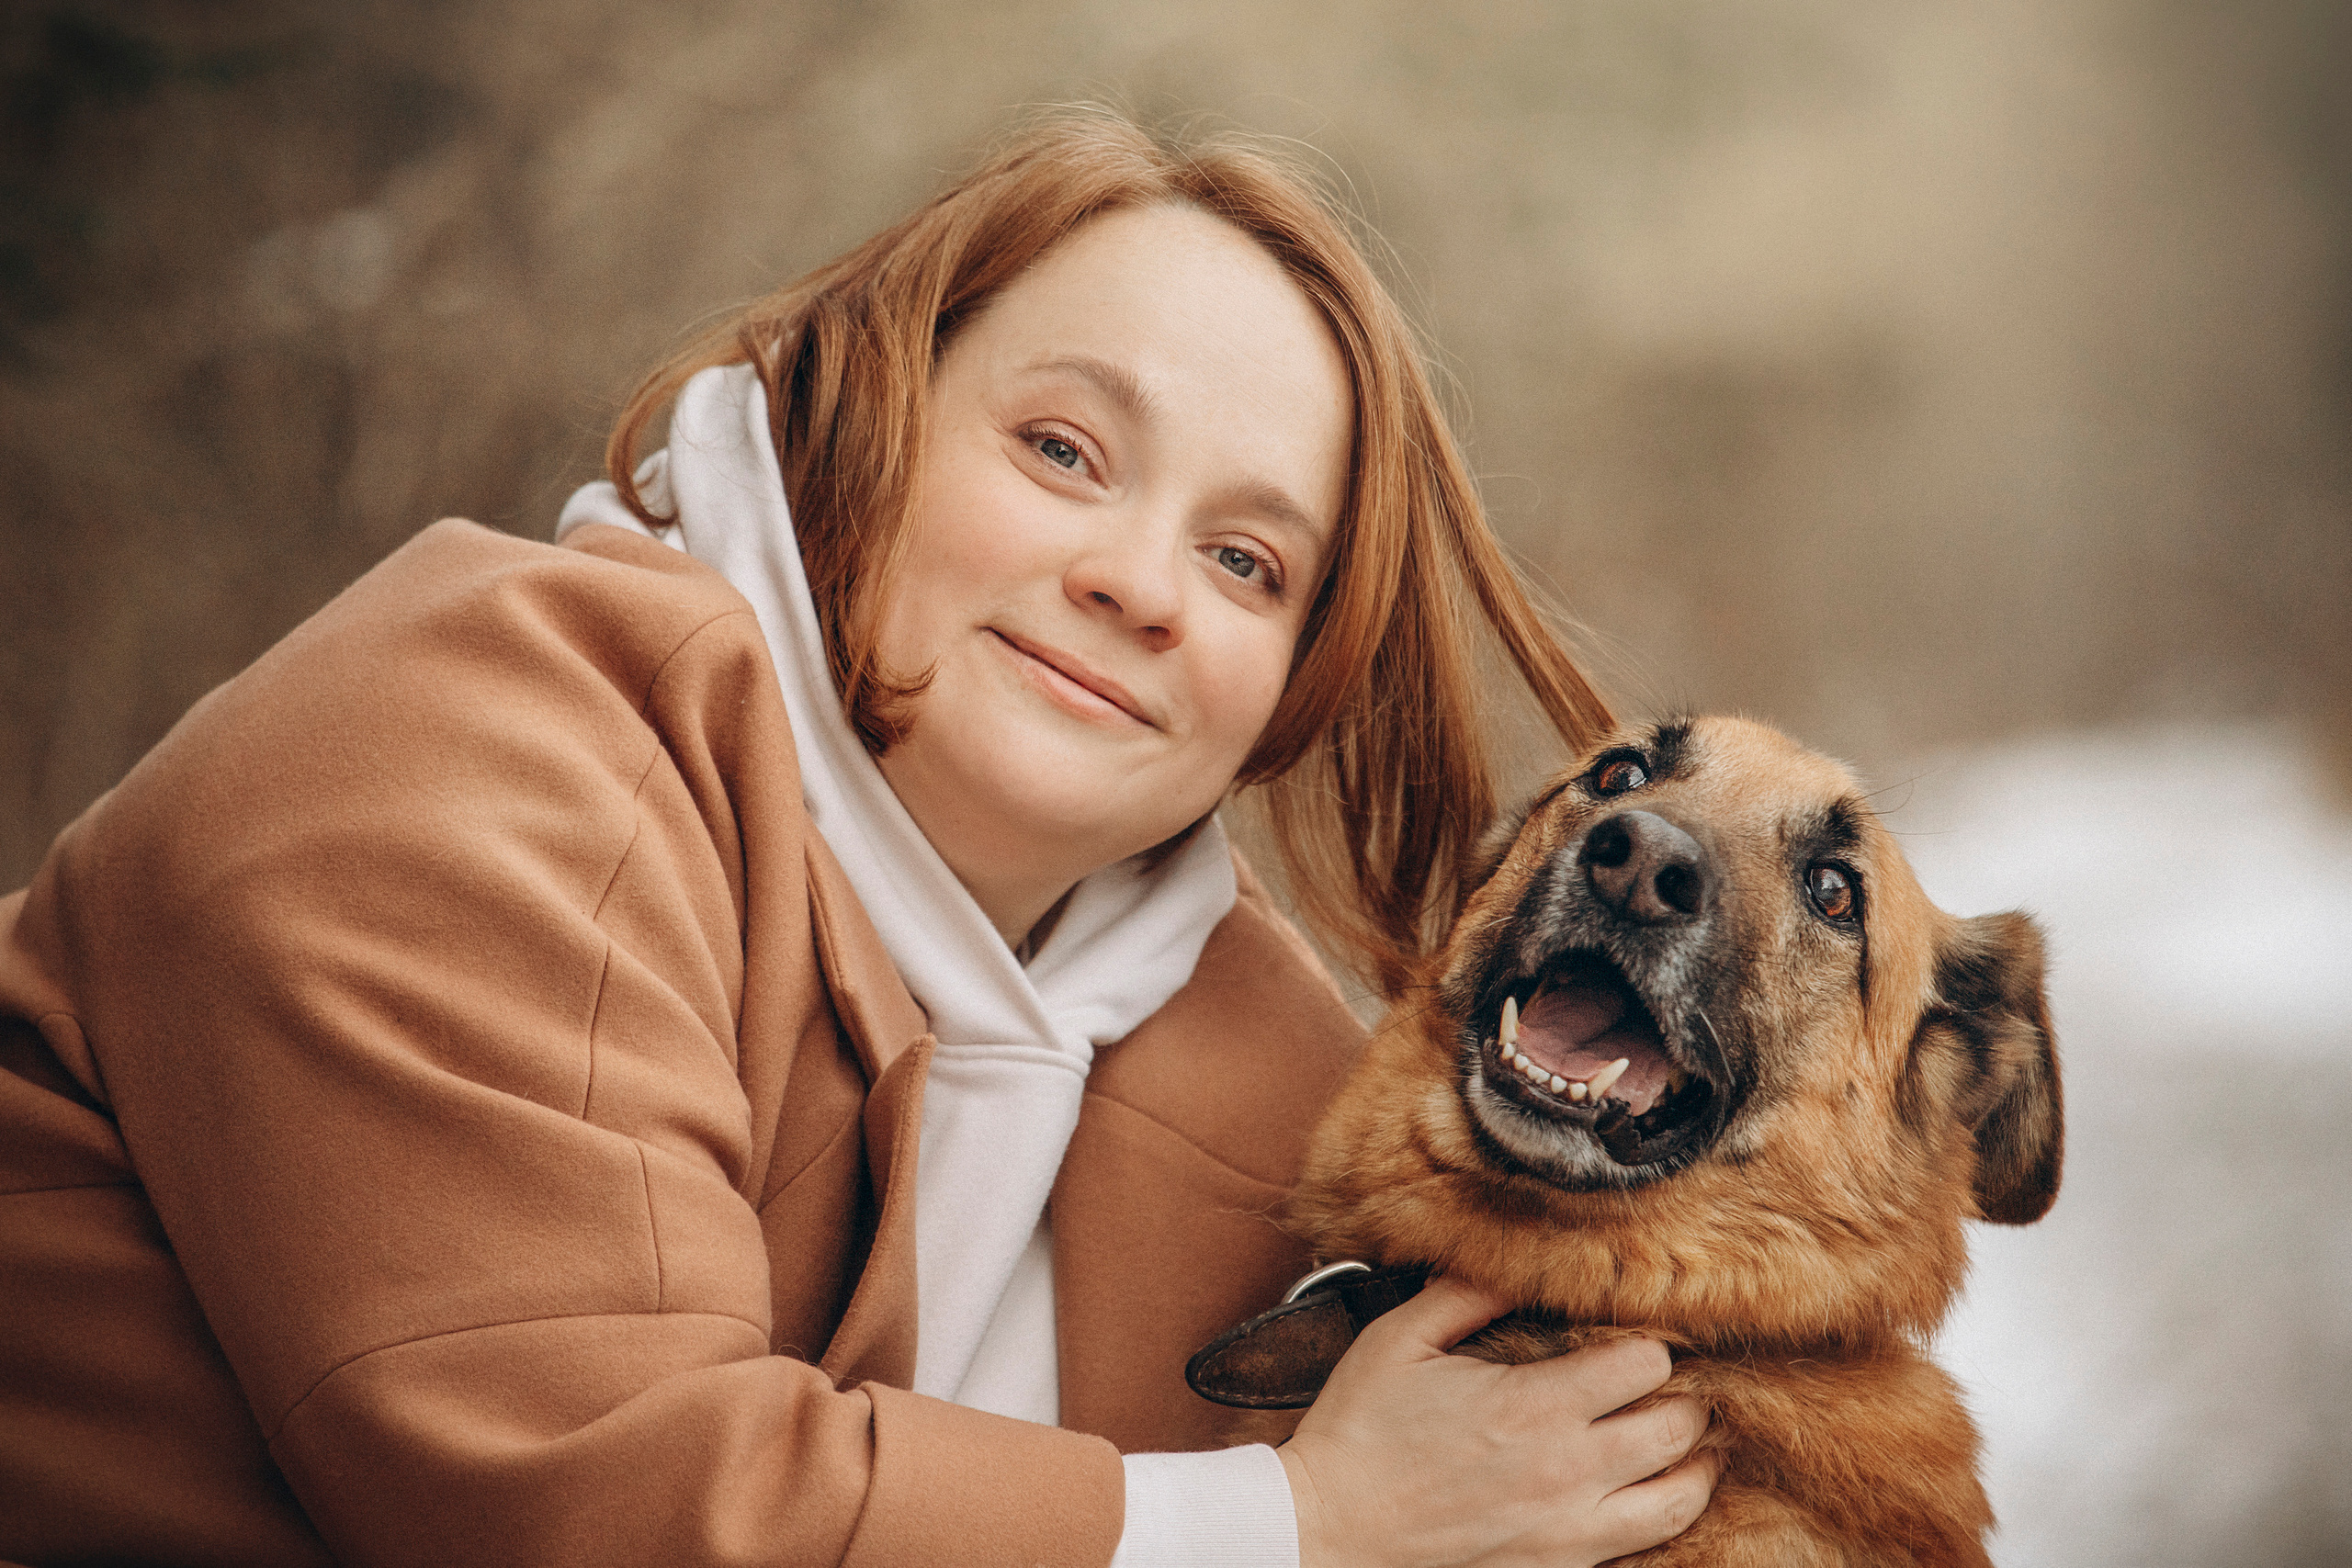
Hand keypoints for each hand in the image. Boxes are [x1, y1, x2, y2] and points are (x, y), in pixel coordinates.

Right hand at [1275, 1275, 1718, 1567]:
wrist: (1329, 1533)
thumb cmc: (1358, 1433)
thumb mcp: (1399, 1340)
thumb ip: (1464, 1292)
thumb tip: (1513, 1257)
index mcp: (1533, 1408)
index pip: (1644, 1364)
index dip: (1650, 1340)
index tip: (1637, 1332)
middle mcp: (1568, 1473)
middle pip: (1679, 1428)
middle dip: (1687, 1394)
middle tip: (1674, 1377)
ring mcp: (1570, 1532)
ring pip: (1680, 1498)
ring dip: (1697, 1460)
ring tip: (1693, 1436)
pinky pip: (1645, 1545)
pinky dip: (1664, 1512)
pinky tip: (1653, 1489)